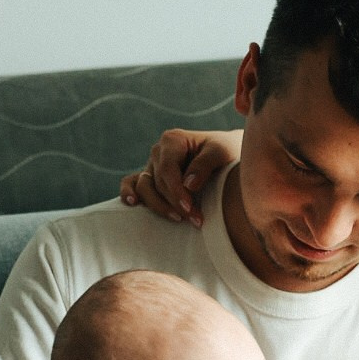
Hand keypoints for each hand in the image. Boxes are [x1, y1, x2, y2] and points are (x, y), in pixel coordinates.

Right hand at [119, 127, 243, 226]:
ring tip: (177, 219)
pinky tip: (132, 203)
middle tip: (196, 219)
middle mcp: (158, 151)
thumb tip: (188, 185)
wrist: (229, 155)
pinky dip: (129, 192)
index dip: (176, 191)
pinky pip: (133, 183)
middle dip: (175, 203)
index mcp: (172, 140)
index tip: (189, 208)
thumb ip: (205, 165)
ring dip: (158, 205)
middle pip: (158, 181)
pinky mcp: (151, 177)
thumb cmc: (226, 151)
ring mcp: (153, 165)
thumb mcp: (221, 152)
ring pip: (144, 187)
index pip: (167, 169)